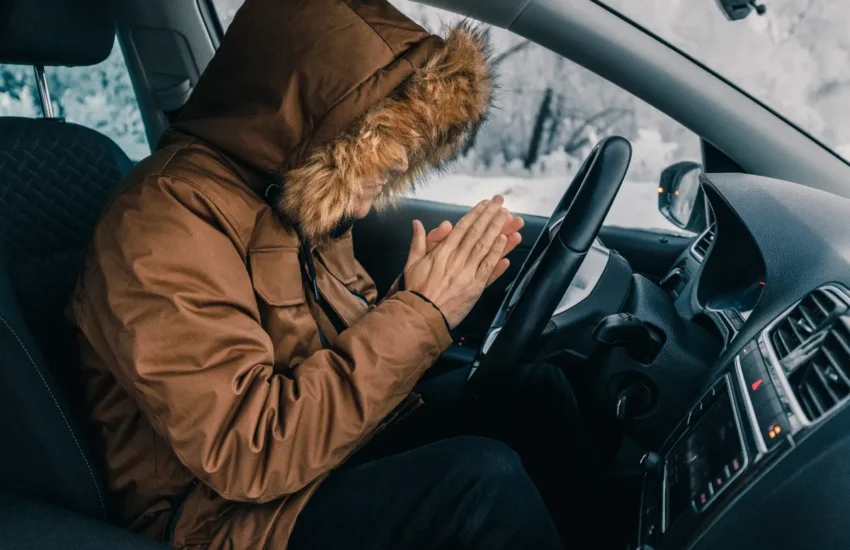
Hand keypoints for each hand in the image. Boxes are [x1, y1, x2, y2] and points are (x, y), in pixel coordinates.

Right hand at [404, 195, 512, 327]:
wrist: (421, 315)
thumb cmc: (416, 290)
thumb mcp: (412, 263)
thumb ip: (418, 241)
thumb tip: (417, 223)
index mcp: (442, 252)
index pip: (462, 228)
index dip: (475, 214)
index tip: (485, 203)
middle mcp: (456, 259)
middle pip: (476, 233)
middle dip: (490, 216)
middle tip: (501, 203)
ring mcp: (467, 273)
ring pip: (484, 247)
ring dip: (497, 230)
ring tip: (508, 216)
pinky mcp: (475, 287)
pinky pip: (488, 267)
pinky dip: (497, 253)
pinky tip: (505, 241)